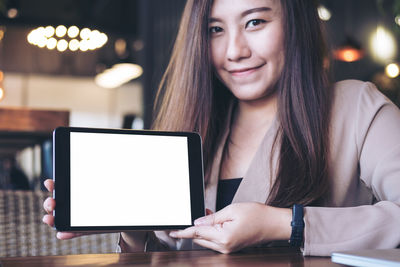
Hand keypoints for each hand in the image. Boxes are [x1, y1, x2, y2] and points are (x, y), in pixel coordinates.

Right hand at [43, 179, 148, 249]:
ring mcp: (77, 217)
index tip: (49, 183)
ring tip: (49, 219)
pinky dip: (67, 233)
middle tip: (52, 203)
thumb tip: (113, 160)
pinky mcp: (84, 229)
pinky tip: (62, 233)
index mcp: (78, 191)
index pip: (62, 186)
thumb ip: (110, 174)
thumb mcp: (113, 184)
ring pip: (60, 218)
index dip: (53, 185)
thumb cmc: (116, 195)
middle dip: (49, 203)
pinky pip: (74, 232)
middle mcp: (74, 204)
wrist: (127, 213)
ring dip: (52, 219)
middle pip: (56, 202)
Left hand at [169, 202, 291, 253]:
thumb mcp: (231, 210)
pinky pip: (216, 241)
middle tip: (202, 213)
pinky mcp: (232, 248)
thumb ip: (212, 218)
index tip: (173, 231)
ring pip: (207, 240)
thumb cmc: (257, 215)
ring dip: (205, 229)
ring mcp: (228, 249)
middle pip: (200, 238)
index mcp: (223, 238)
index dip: (183, 232)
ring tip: (212, 215)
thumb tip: (197, 223)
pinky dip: (212, 232)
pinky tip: (217, 221)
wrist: (273, 224)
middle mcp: (225, 247)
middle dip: (196, 227)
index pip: (197, 234)